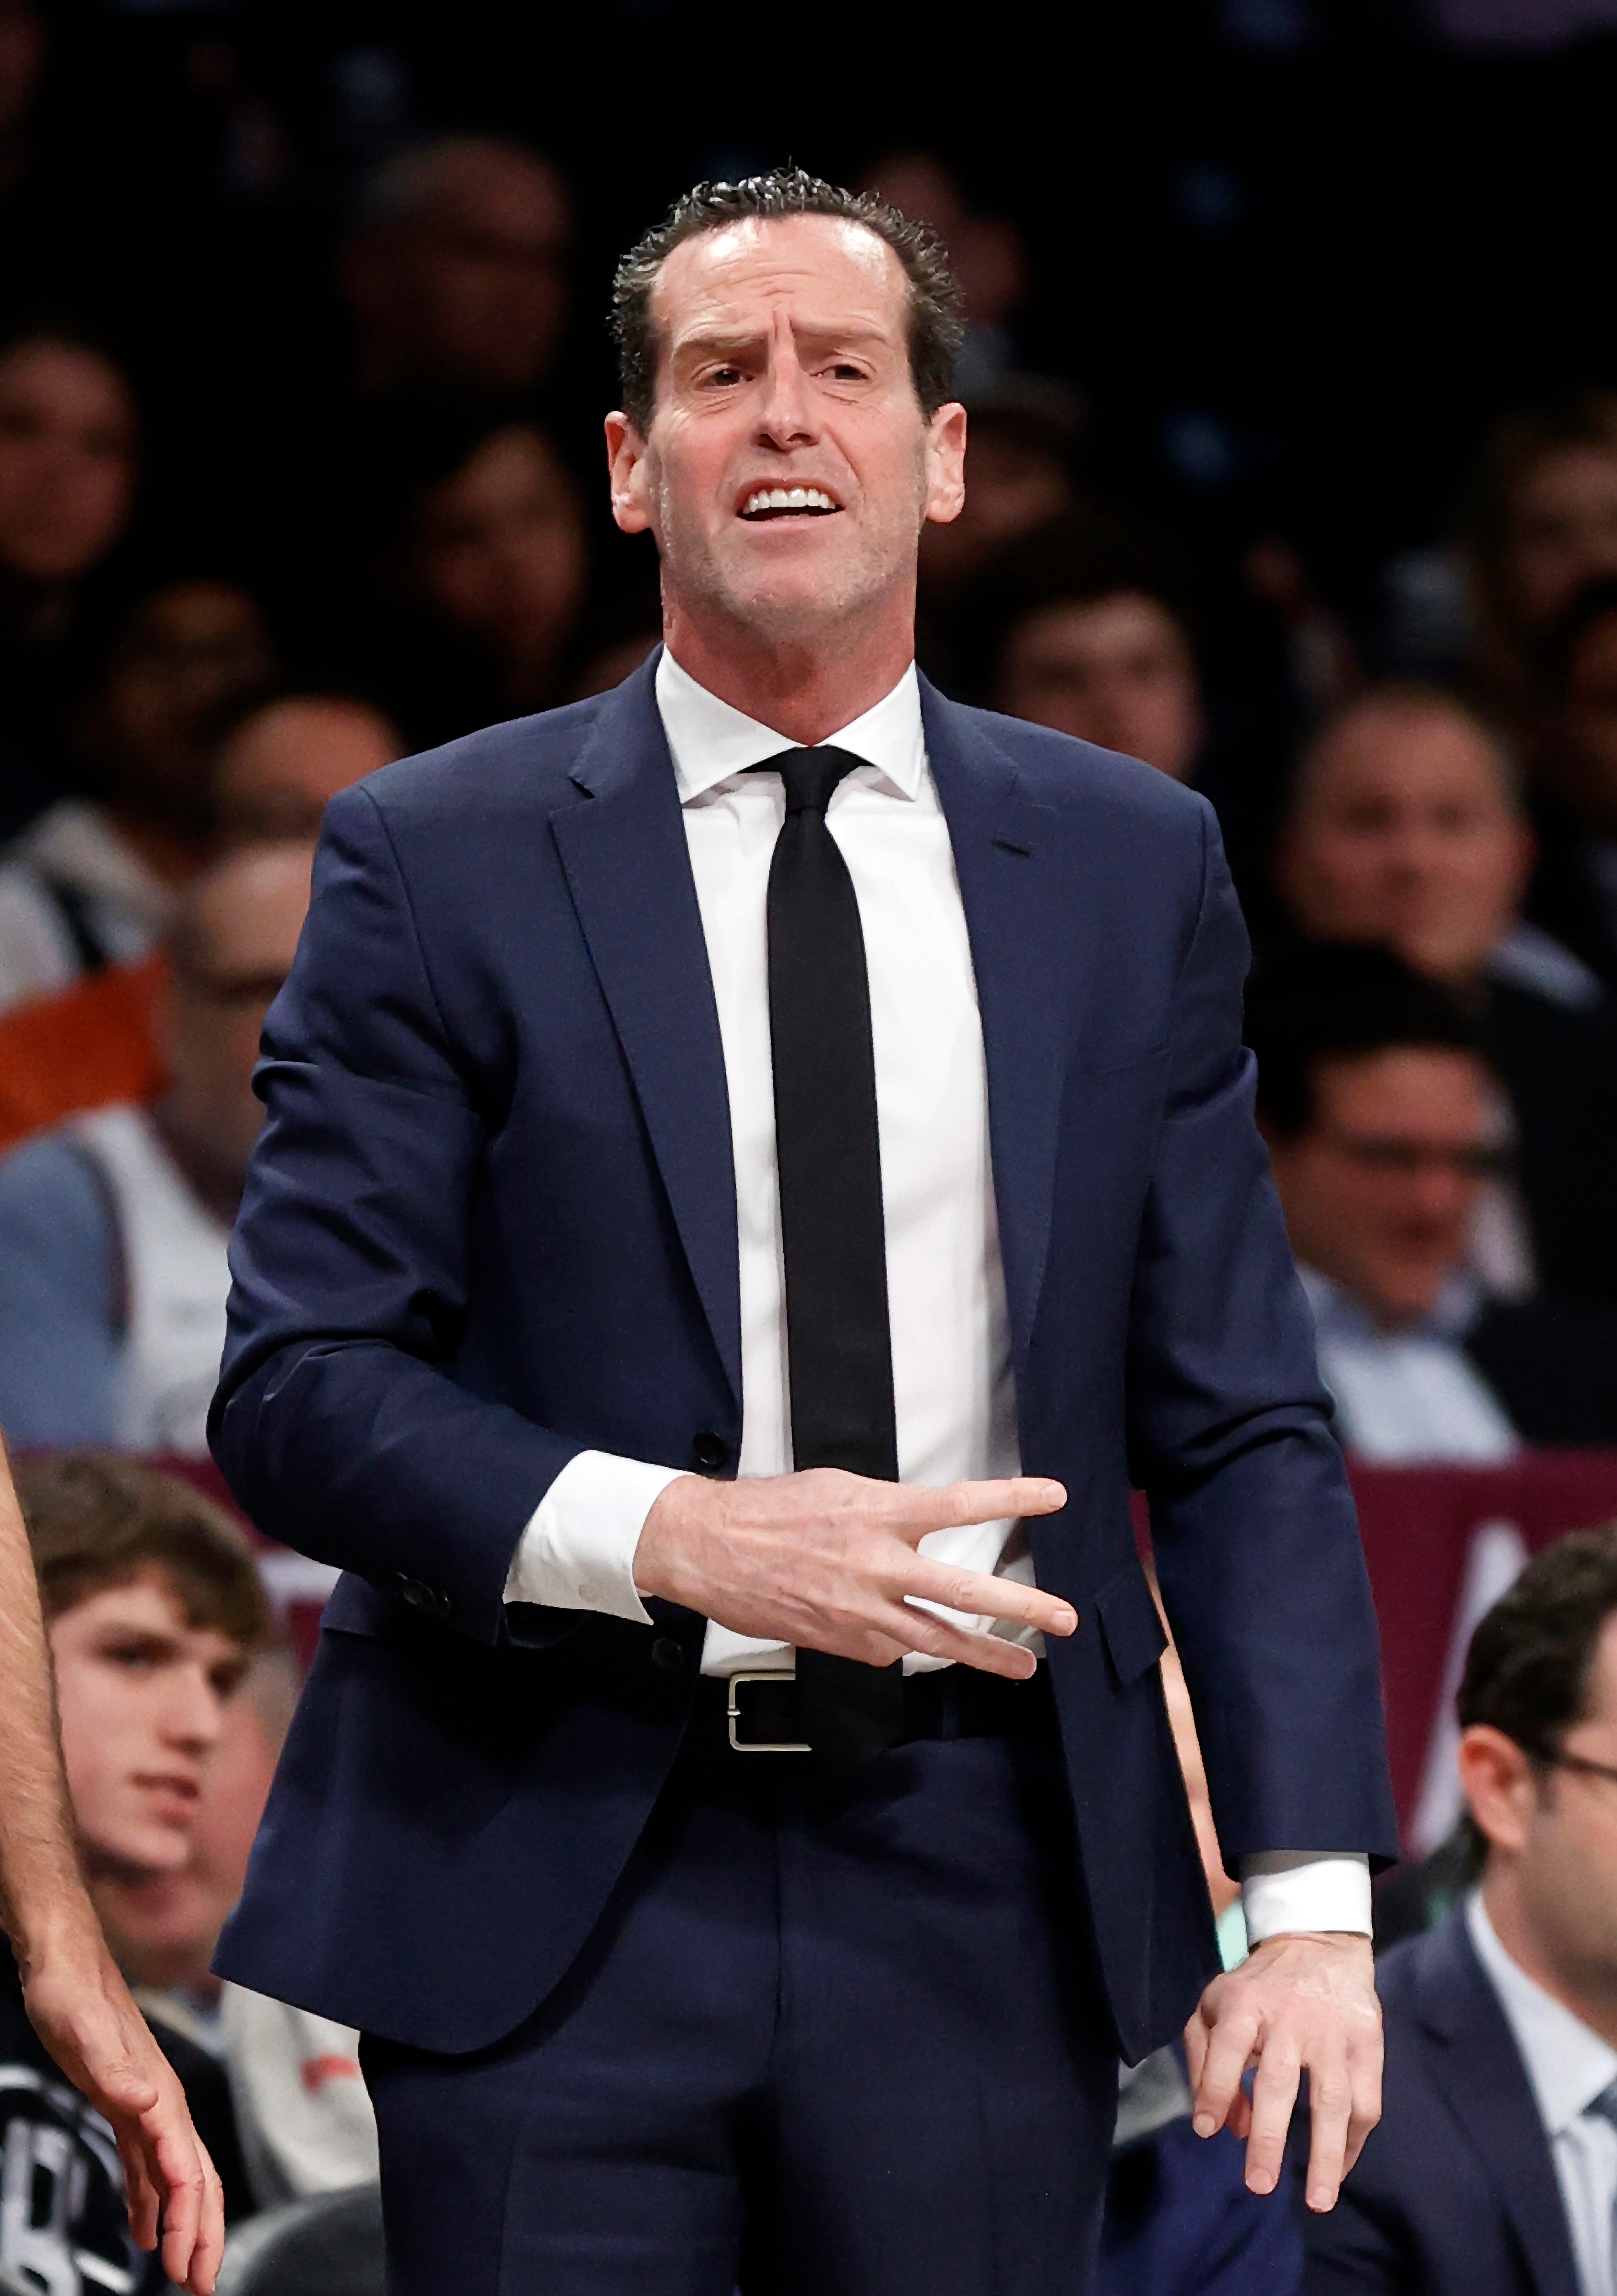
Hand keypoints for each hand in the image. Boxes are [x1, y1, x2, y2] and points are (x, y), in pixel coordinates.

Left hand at [22, 1919, 225, 2292]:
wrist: (65, 1963)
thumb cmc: (73, 1993)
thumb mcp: (84, 2030)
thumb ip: (116, 2068)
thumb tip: (148, 2102)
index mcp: (159, 2095)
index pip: (187, 2171)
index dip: (193, 2221)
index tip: (190, 2267)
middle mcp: (160, 2104)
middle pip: (194, 2179)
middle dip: (203, 2233)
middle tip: (200, 2283)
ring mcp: (145, 2107)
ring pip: (176, 2176)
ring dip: (183, 2222)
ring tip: (182, 2268)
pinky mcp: (124, 2107)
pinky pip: (146, 2166)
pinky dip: (150, 2201)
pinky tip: (145, 2228)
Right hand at [635, 1468, 1073, 1676]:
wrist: (708, 1548)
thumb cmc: (771, 1510)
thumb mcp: (837, 1489)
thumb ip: (886, 1511)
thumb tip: (917, 1528)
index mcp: (877, 1514)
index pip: (960, 1505)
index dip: (1011, 1499)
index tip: (1055, 1497)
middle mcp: (877, 1566)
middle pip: (964, 1592)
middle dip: (1021, 1607)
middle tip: (1065, 1619)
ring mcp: (862, 1612)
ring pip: (937, 1640)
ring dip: (986, 1655)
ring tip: (1026, 1666)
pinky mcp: (844, 1643)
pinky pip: (891, 1649)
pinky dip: (907, 1644)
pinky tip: (911, 1639)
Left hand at [1184, 1932, 1381, 2212]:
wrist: (1318, 1946)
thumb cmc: (1256, 1990)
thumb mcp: (1215, 2007)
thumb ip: (1205, 2062)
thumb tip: (1223, 2127)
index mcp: (1245, 2004)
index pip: (1225, 2047)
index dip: (1213, 2088)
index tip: (1205, 2130)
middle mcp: (1289, 2017)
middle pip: (1279, 2080)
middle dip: (1269, 2137)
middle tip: (1258, 2186)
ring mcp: (1333, 2031)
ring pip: (1332, 2100)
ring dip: (1325, 2154)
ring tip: (1317, 2200)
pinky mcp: (1368, 2042)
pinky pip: (1365, 2102)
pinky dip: (1353, 2142)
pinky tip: (1338, 2171)